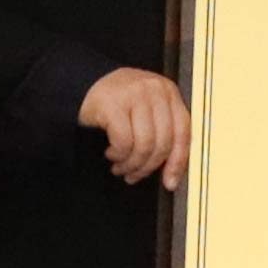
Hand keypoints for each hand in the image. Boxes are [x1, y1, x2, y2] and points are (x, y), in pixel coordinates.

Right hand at [79, 69, 189, 188]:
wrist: (83, 85)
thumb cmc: (117, 103)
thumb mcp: (146, 111)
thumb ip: (162, 132)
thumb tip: (173, 172)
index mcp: (168, 92)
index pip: (183, 131)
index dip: (178, 162)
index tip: (170, 182)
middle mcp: (154, 90)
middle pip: (163, 142)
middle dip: (148, 167)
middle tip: (134, 175)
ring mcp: (134, 94)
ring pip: (144, 145)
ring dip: (131, 164)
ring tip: (121, 166)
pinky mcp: (113, 104)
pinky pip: (123, 142)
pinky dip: (118, 155)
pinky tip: (111, 153)